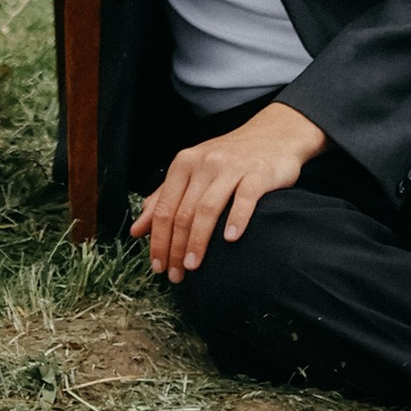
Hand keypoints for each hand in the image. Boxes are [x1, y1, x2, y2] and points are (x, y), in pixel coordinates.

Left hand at [131, 103, 323, 279]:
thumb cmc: (228, 158)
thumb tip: (137, 230)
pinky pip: (245, 198)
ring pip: (208, 208)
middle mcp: (205, 163)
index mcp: (184, 163)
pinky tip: (230, 239)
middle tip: (176, 275)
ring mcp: (232, 167)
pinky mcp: (258, 173)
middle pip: (184, 212)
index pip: (164, 208)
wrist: (273, 134)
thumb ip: (164, 198)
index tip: (158, 266)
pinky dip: (236, 219)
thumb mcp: (192, 171)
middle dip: (176, 248)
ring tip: (194, 266)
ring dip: (198, 241)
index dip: (158, 240)